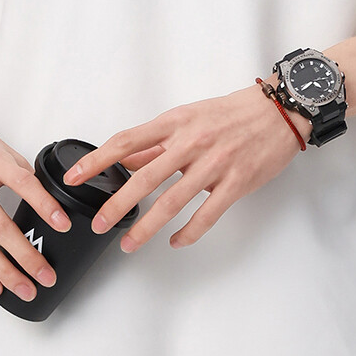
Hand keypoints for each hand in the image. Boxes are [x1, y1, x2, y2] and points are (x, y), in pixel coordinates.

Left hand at [61, 84, 311, 252]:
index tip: (74, 177)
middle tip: (98, 224)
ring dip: (147, 227)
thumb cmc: (233, 113)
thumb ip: (158, 141)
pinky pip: (206, 215)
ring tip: (128, 244)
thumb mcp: (189, 118)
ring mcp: (215, 164)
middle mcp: (192, 142)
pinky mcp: (236, 183)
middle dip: (117, 205)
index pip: (127, 142)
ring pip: (173, 202)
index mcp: (176, 123)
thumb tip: (126, 160)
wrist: (280, 111)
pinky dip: (188, 233)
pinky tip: (174, 242)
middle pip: (145, 178)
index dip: (98, 160)